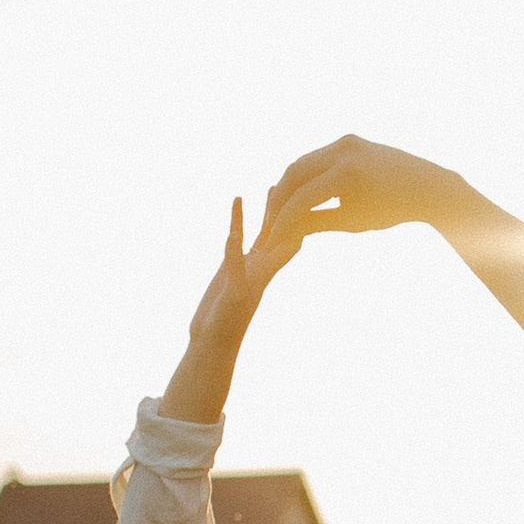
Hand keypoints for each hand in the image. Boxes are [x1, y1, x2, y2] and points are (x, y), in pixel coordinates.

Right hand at [183, 184, 311, 371]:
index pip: (292, 240)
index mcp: (267, 271)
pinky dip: (238, 218)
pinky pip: (237, 236)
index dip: (301, 218)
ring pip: (262, 231)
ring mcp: (247, 265)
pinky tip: (238, 201)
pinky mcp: (230, 266)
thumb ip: (235, 267)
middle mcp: (262, 265)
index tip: (311, 195)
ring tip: (274, 185)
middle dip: (290, 207)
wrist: (212, 342)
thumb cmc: (225, 325)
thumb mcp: (233, 295)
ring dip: (269, 209)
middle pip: (282, 230)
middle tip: (301, 180)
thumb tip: (236, 239)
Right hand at [270, 134, 463, 241]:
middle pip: (293, 174)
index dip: (282, 222)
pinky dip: (304, 176)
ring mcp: (346, 142)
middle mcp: (344, 152)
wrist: (425, 186)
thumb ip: (315, 223)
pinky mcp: (348, 140)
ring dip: (286, 187)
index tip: (271, 240)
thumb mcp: (351, 221)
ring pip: (302, 163)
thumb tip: (282, 230)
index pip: (302, 200)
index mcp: (347, 176)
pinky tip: (295, 194)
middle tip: (267, 223)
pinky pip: (317, 158)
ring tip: (278, 210)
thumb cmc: (391, 211)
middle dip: (277, 201)